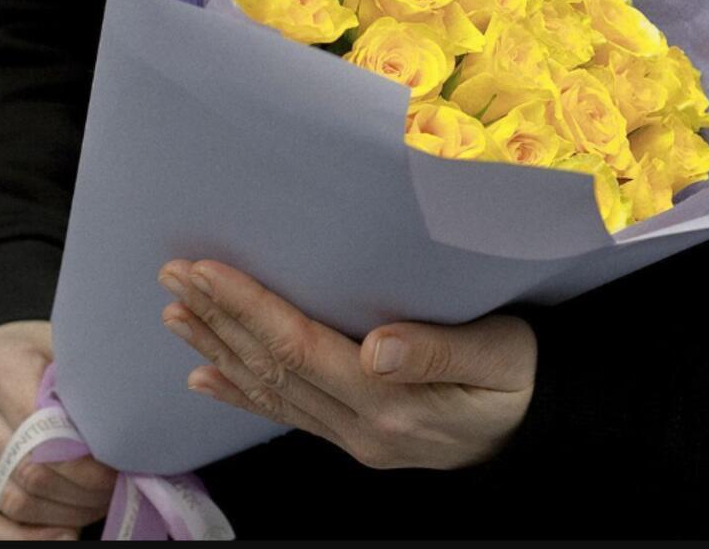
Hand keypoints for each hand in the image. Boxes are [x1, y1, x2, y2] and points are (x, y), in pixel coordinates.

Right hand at [0, 321, 116, 540]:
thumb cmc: (43, 347)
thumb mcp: (63, 344)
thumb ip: (84, 376)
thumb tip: (126, 420)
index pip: (43, 429)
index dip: (86, 457)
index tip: (122, 462)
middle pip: (29, 470)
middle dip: (83, 488)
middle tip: (120, 486)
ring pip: (12, 500)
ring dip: (64, 512)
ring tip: (103, 504)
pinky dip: (24, 535)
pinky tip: (64, 534)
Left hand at [158, 260, 536, 469]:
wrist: (534, 432)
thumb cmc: (521, 381)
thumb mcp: (501, 357)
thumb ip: (441, 352)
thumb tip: (378, 346)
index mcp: (391, 402)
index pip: (300, 347)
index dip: (249, 308)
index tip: (208, 271)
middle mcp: (361, 426)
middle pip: (272, 367)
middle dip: (219, 318)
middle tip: (174, 277)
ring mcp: (353, 436)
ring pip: (269, 390)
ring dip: (219, 348)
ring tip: (177, 314)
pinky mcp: (355, 435)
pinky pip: (286, 413)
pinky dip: (241, 394)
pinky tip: (207, 377)